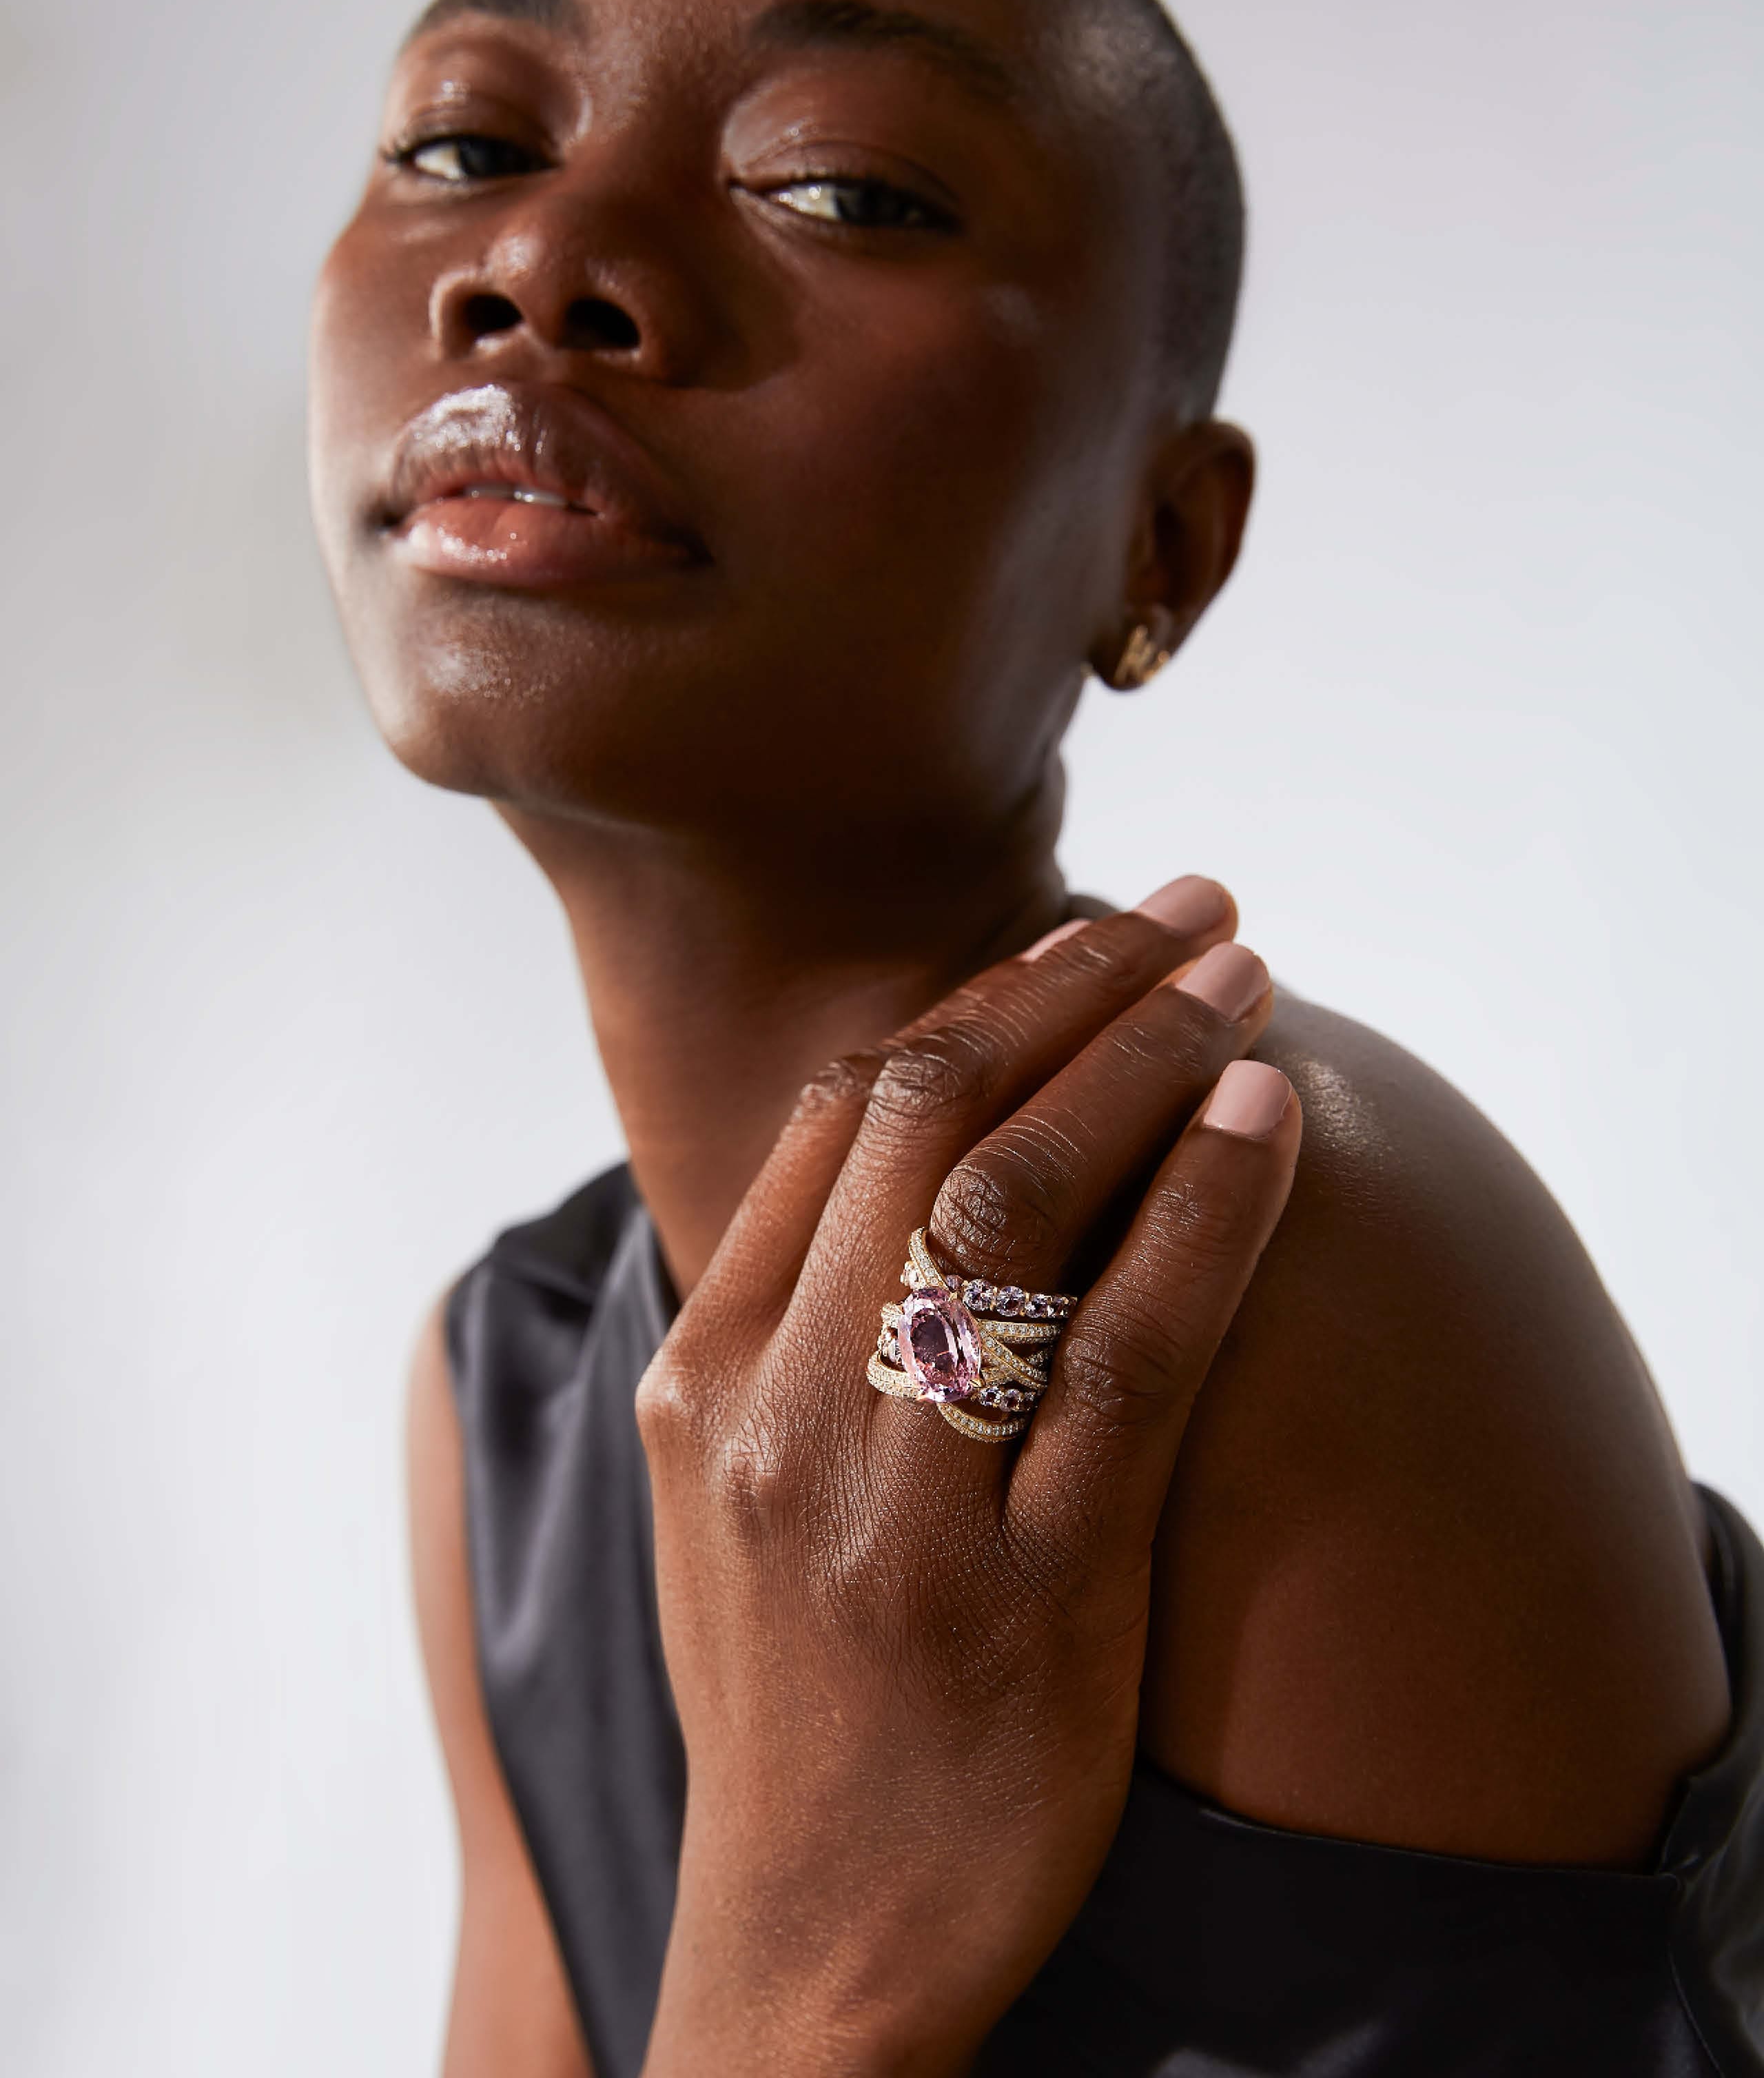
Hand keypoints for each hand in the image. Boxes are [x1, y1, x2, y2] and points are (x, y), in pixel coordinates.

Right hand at [637, 886, 1299, 2076]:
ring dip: (1149, 1059)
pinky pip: (1126, 1359)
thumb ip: (782, 1320)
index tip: (1083, 936)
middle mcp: (782, 1415)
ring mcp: (900, 1508)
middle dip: (1075, 985)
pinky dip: (1205, 1214)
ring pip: (1022, 1206)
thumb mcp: (728, 1495)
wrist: (809, 1938)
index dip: (979, 997)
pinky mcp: (1030, 1598)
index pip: (840, 1116)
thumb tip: (873, 1147)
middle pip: (932, 1119)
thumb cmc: (793, 1691)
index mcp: (702, 1374)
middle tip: (1192, 907)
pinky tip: (1269, 1121)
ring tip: (1248, 977)